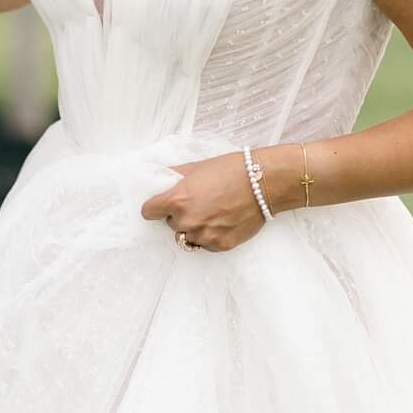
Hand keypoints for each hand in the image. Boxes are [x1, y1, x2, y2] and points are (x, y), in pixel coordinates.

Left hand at [139, 146, 304, 251]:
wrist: (264, 182)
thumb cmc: (231, 170)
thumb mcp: (196, 167)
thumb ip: (174, 177)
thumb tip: (160, 181)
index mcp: (176, 200)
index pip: (148, 212)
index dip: (156, 207)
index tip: (163, 205)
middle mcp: (187, 221)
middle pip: (170, 224)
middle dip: (180, 216)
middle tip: (199, 203)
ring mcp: (204, 236)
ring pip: (188, 237)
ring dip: (195, 228)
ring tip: (212, 214)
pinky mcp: (221, 245)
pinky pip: (206, 245)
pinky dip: (211, 236)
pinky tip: (223, 221)